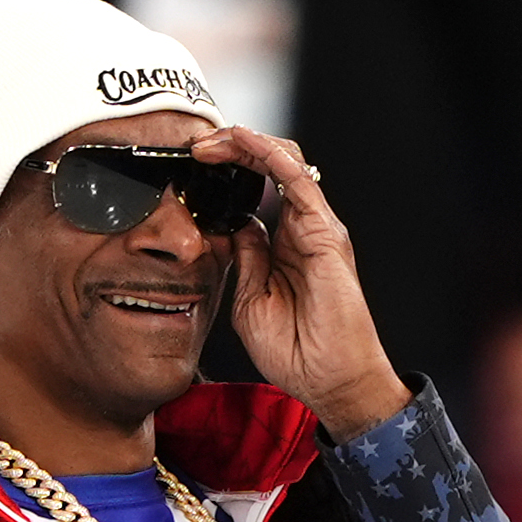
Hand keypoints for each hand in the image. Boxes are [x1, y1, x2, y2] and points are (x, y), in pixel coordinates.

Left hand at [192, 126, 409, 438]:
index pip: (256, 190)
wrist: (330, 381)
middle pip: (270, 166)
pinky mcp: (325, 233)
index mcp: (283, 246)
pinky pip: (298, 179)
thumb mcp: (248, 302)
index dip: (227, 170)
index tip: (191, 166)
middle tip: (196, 145)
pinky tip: (243, 141)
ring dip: (246, 144)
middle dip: (232, 148)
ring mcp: (316, 228)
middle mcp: (302, 230)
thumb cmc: (297, 352)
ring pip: (284, 162)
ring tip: (211, 140)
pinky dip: (270, 154)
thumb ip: (243, 260)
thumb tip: (233, 227)